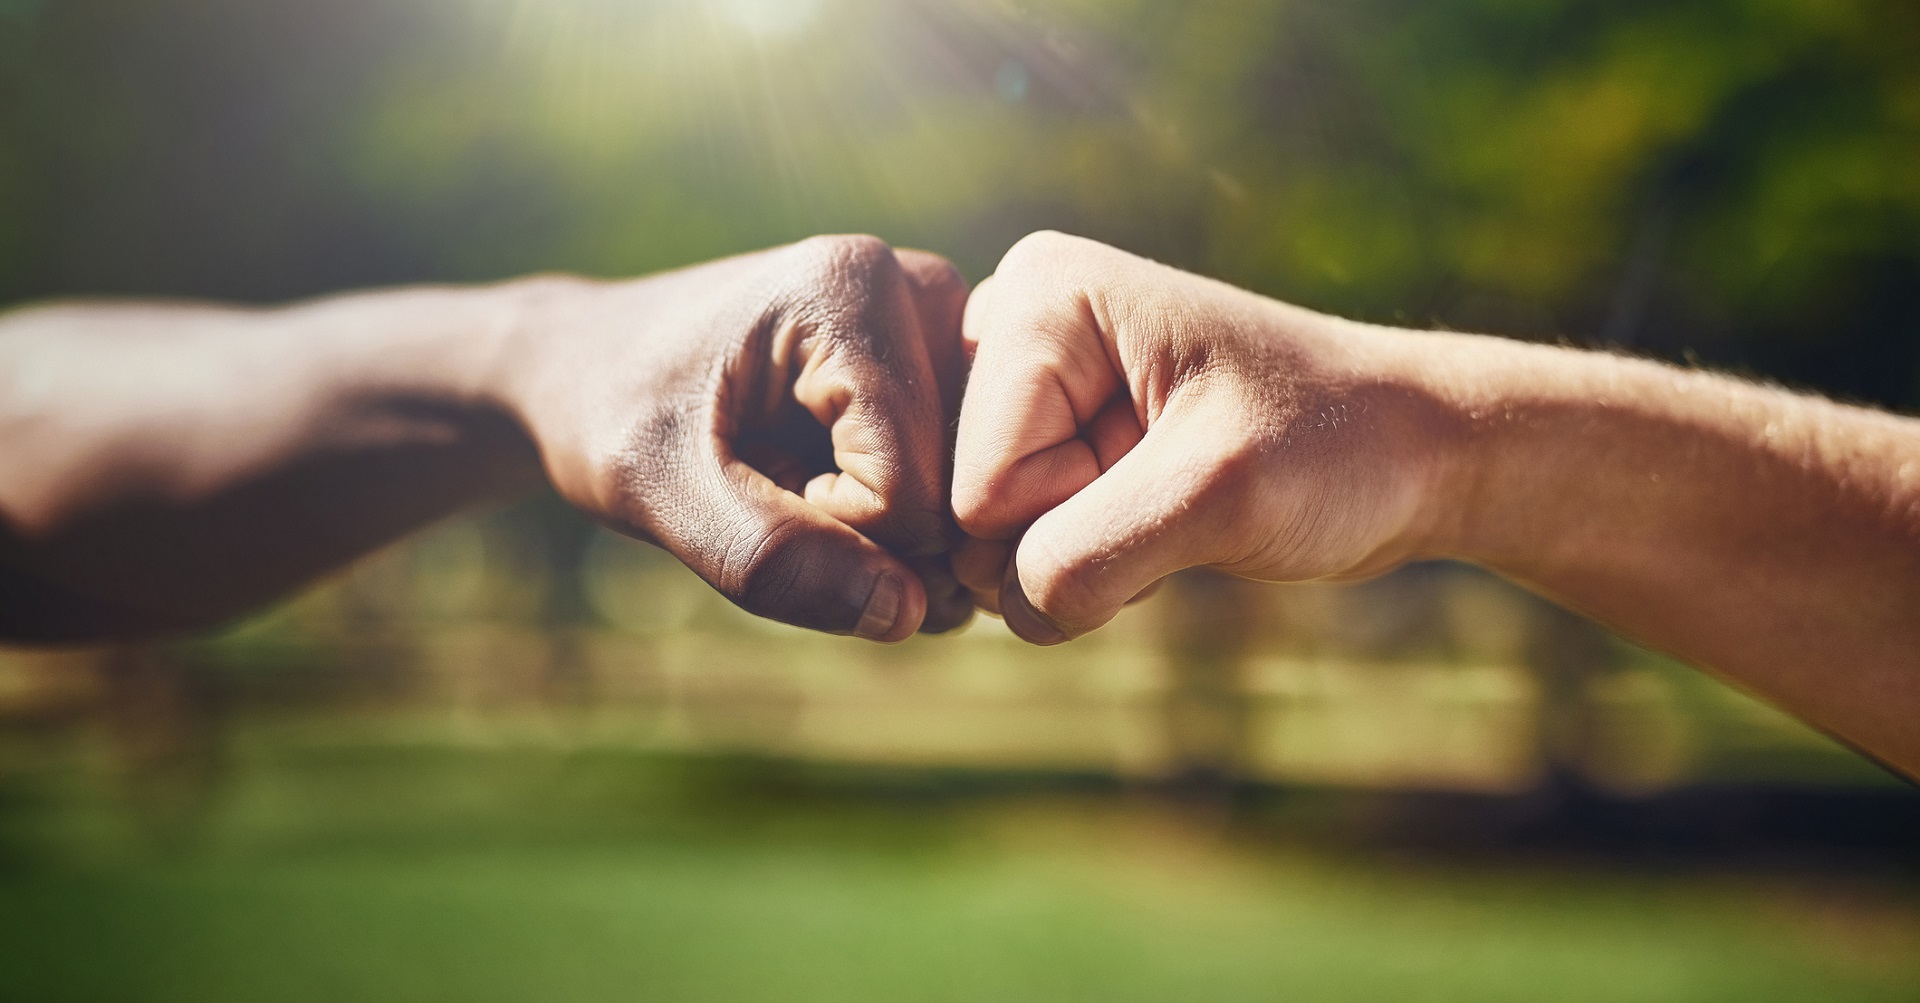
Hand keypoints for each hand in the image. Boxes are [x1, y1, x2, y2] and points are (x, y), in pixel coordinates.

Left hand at [501, 235, 972, 640]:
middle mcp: (918, 284)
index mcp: (851, 287)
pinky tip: (827, 478)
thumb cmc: (609, 414)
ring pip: (971, 491)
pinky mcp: (946, 357)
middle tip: (772, 491)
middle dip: (874, 537)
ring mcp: (942, 319)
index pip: (913, 489)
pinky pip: (964, 480)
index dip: (833, 533)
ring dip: (890, 531)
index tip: (748, 487)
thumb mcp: (654, 491)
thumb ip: (770, 555)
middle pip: (957, 488)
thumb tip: (906, 613)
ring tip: (795, 480)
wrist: (589, 365)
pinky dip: (902, 514)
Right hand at [952, 231, 1453, 643]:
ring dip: (1088, 558)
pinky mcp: (1054, 443)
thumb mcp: (1217, 495)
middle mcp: (1017, 328)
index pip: (982, 483)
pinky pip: (1023, 550)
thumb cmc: (1335, 447)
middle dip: (1072, 539)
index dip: (1077, 514)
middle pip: (972, 510)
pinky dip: (1095, 566)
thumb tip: (1009, 612)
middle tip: (1176, 495)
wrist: (1412, 457)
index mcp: (1042, 296)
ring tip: (1174, 505)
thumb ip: (1086, 555)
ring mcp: (1031, 391)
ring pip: (994, 541)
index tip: (1179, 471)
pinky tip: (1161, 520)